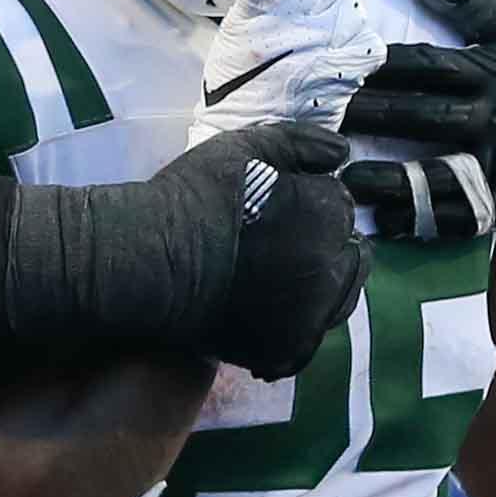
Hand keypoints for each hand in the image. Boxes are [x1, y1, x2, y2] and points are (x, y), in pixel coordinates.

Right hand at [149, 122, 366, 380]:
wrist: (147, 261)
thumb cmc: (194, 198)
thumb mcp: (247, 147)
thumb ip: (303, 143)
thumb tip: (343, 155)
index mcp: (328, 219)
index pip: (340, 209)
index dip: (312, 204)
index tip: (282, 208)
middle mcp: (330, 272)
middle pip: (347, 257)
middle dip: (324, 246)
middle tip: (280, 244)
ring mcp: (310, 318)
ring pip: (337, 300)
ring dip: (319, 285)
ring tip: (278, 276)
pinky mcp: (286, 353)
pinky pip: (309, 338)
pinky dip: (297, 323)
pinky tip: (270, 308)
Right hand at [189, 0, 381, 147]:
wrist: (250, 143)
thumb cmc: (241, 92)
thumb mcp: (239, 36)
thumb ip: (272, 4)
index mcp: (251, 15)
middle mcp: (285, 26)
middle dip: (323, 8)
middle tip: (298, 44)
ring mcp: (317, 48)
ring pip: (351, 13)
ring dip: (342, 31)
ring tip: (313, 64)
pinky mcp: (342, 71)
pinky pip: (367, 43)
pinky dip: (360, 50)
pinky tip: (336, 70)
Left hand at [342, 0, 495, 271]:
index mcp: (494, 70)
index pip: (427, 66)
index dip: (379, 66)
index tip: (333, 63)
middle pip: (423, 116)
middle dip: (369, 115)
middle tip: (317, 116)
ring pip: (440, 173)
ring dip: (392, 178)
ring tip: (346, 178)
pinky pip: (459, 218)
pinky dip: (421, 221)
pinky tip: (382, 221)